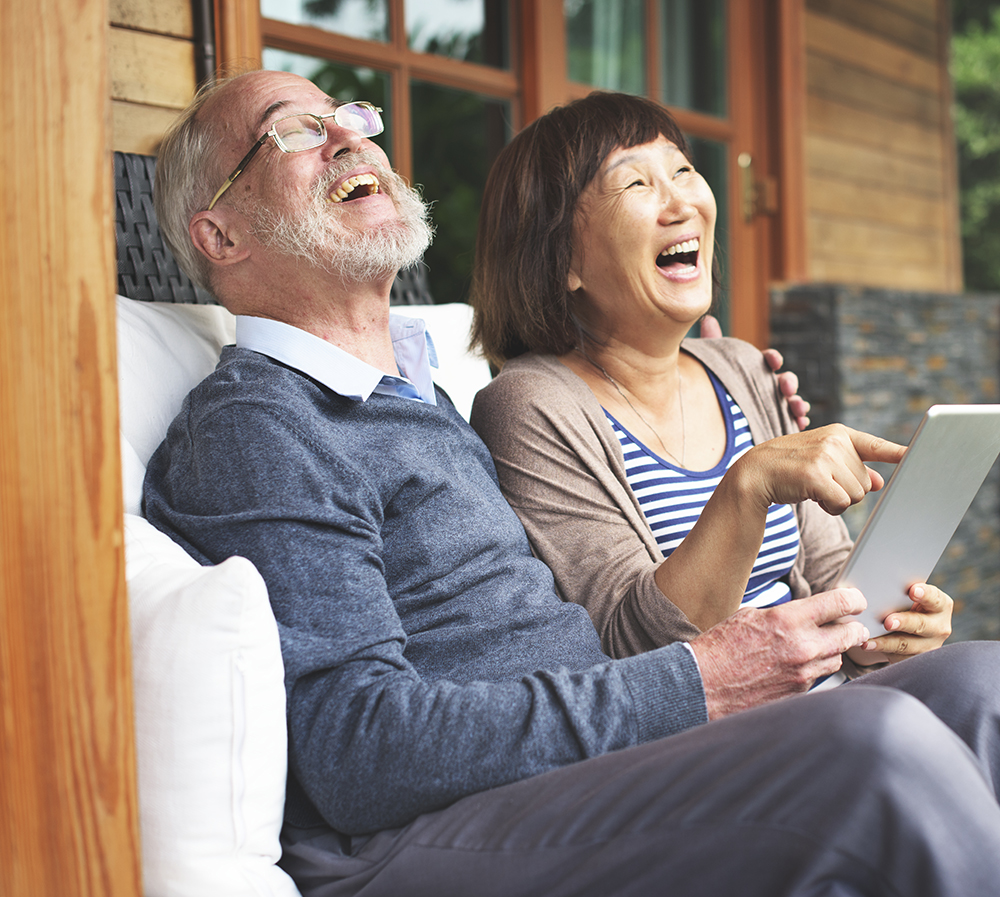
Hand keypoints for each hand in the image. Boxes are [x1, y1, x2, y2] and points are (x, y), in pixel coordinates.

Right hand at [690, 588, 869, 718]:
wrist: (703, 685)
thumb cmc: (719, 648)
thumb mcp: (749, 616)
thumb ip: (783, 615)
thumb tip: (803, 615)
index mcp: (787, 620)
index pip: (839, 603)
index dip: (853, 599)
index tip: (855, 600)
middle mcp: (802, 647)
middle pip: (850, 634)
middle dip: (853, 627)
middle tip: (850, 624)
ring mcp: (803, 674)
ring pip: (838, 658)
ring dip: (833, 650)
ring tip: (818, 644)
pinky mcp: (799, 693)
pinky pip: (819, 677)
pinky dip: (815, 668)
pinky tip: (798, 664)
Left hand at [699, 314, 809, 429]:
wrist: (711, 424)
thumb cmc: (716, 389)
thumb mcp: (714, 366)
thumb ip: (714, 345)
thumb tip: (708, 319)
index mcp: (756, 371)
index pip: (769, 361)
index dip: (773, 359)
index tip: (772, 360)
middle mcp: (769, 387)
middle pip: (784, 381)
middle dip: (789, 381)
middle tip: (785, 385)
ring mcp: (775, 407)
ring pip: (792, 403)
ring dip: (798, 402)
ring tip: (797, 405)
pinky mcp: (776, 426)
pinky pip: (792, 424)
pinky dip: (799, 421)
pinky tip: (800, 422)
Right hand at [727, 424, 905, 515]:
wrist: (753, 474)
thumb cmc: (789, 469)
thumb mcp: (821, 463)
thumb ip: (852, 469)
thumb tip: (878, 483)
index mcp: (839, 434)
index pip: (876, 446)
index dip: (901, 454)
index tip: (921, 456)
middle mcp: (834, 441)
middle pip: (865, 481)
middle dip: (845, 489)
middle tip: (819, 483)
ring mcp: (824, 457)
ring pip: (856, 494)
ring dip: (837, 499)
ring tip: (813, 488)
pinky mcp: (816, 475)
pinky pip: (842, 502)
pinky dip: (829, 506)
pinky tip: (811, 497)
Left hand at [856, 583, 952, 661]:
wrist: (903, 627)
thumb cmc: (903, 603)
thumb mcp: (905, 596)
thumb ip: (898, 589)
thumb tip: (874, 582)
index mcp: (940, 605)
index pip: (935, 598)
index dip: (925, 594)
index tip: (913, 590)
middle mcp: (939, 626)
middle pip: (922, 624)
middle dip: (904, 622)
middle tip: (888, 621)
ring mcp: (928, 646)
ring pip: (907, 644)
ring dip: (887, 641)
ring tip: (868, 639)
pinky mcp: (914, 659)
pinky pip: (896, 655)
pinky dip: (879, 648)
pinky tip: (866, 644)